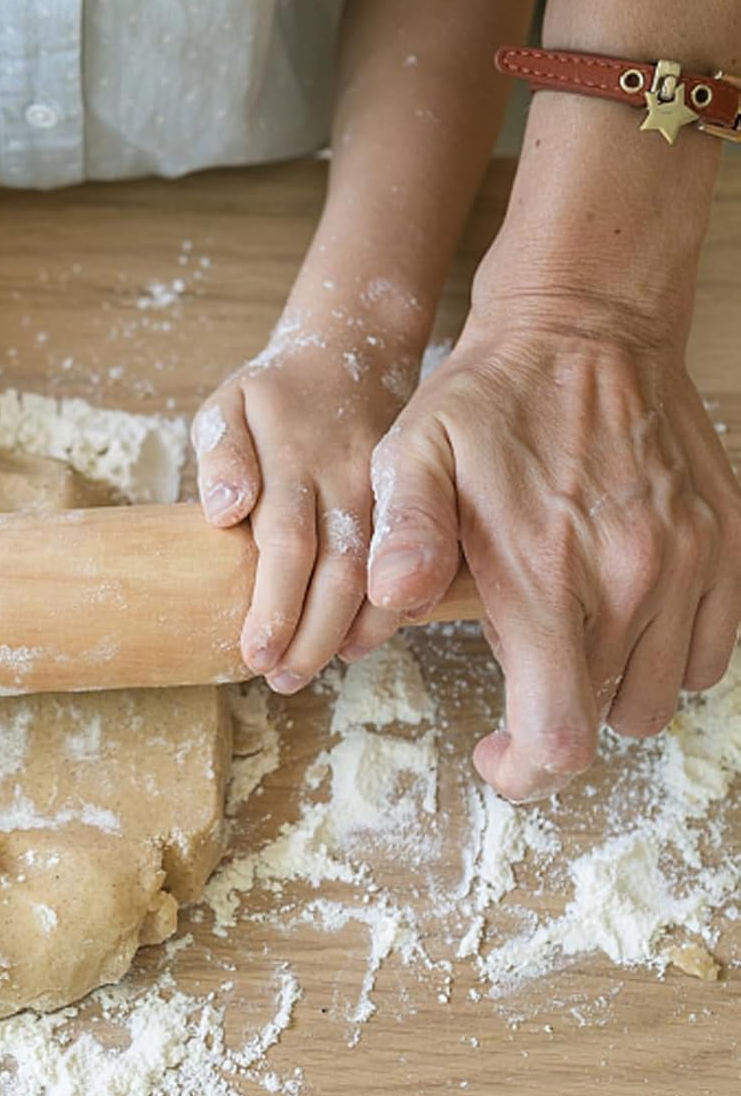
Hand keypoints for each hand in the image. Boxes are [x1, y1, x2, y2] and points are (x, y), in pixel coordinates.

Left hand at [193, 297, 418, 690]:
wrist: (353, 346)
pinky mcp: (412, 499)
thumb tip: (223, 510)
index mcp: (298, 460)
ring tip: (318, 669)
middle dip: (312, 637)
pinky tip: (362, 640)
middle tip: (282, 679)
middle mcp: (351, 479)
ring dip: (353, 631)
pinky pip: (412, 562)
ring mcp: (389, 490)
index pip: (287, 545)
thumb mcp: (227, 404)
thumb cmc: (273, 392)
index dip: (274, 606)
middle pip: (339, 573)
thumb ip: (221, 455)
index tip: (255, 652)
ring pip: (381, 575)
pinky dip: (391, 608)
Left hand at [367, 310, 740, 799]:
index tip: (494, 755)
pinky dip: (667, 651)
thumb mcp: (411, 454)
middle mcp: (635, 583)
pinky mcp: (731, 541)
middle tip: (517, 660)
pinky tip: (619, 607)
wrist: (585, 322)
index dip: (524, 773)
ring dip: (608, 684)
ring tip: (565, 626)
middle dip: (554, 715)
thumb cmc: (485, 398)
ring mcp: (694, 564)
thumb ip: (402, 533)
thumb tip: (389, 603)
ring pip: (660, 694)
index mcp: (548, 580)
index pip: (557, 737)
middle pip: (606, 722)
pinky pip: (710, 648)